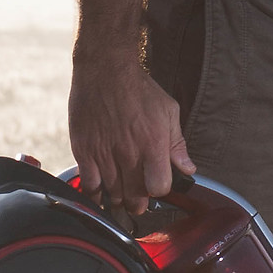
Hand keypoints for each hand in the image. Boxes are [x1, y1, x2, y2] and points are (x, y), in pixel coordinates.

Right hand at [68, 48, 195, 210]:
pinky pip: (88, 184)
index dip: (159, 190)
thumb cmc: (139, 89)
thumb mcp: (168, 111)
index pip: (159, 187)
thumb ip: (177, 144)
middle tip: (138, 202)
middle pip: (134, 197)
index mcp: (153, 144)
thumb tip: (188, 169)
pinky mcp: (84, 150)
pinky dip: (94, 193)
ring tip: (121, 196)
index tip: (157, 184)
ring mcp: (104, 153)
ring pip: (111, 194)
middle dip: (138, 203)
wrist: (105, 70)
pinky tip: (100, 190)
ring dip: (118, 200)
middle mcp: (128, 153)